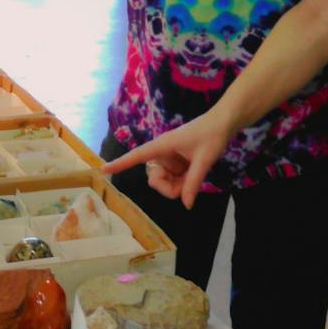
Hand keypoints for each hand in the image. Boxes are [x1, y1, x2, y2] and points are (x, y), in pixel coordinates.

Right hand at [102, 110, 236, 209]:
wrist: (224, 123)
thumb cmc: (212, 135)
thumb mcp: (205, 159)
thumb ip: (193, 182)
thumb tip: (186, 204)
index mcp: (163, 145)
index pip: (137, 155)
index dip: (121, 163)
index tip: (103, 169)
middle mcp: (161, 153)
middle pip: (154, 179)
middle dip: (168, 188)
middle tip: (187, 187)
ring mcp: (168, 159)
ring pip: (164, 182)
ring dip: (177, 186)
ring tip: (194, 176)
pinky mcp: (175, 163)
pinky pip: (173, 180)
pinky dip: (183, 183)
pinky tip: (194, 174)